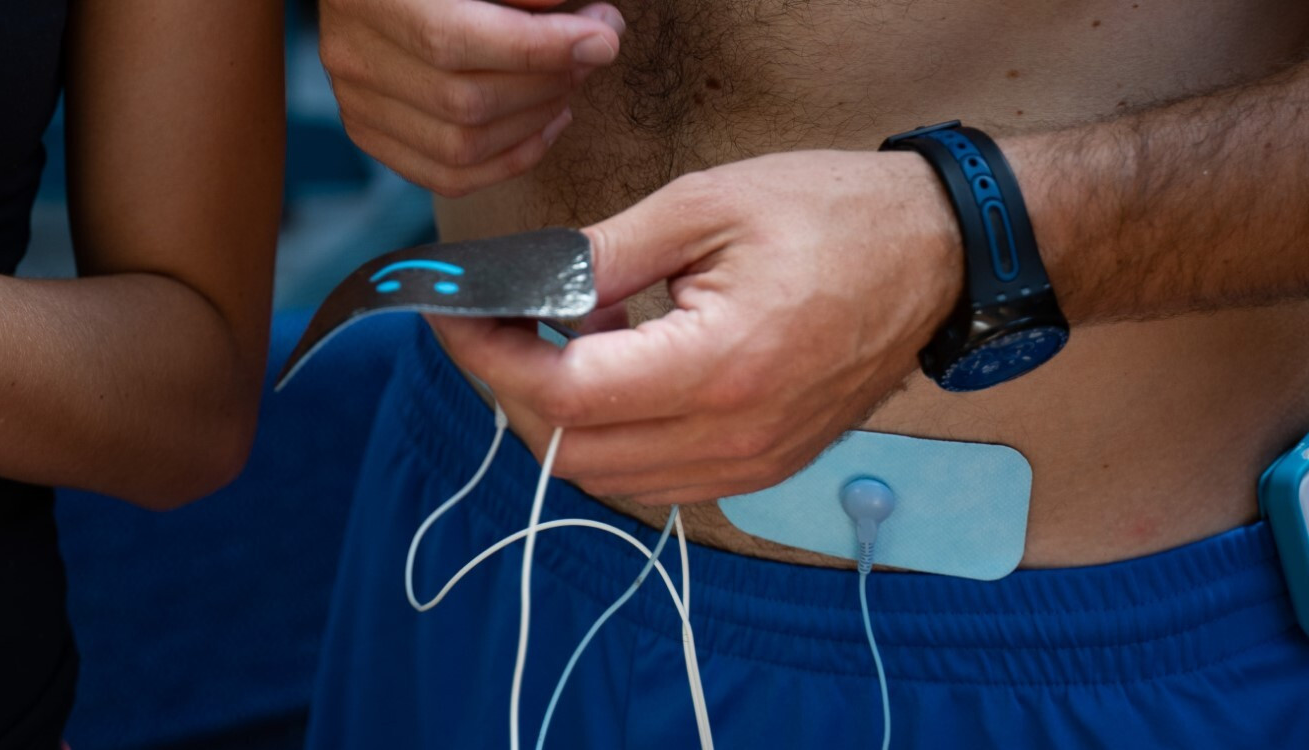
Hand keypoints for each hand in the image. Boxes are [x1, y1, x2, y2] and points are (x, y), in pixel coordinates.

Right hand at [320, 0, 623, 196]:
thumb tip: (574, 23)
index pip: (455, 41)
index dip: (539, 48)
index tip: (603, 36)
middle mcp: (351, 53)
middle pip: (463, 102)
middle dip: (548, 82)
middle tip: (595, 49)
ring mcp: (354, 99)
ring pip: (460, 148)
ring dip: (536, 120)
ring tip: (572, 79)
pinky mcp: (369, 129)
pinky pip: (447, 176)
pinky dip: (510, 159)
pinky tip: (547, 122)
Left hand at [432, 150, 964, 504]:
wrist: (939, 255)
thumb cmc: (833, 216)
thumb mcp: (703, 208)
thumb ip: (599, 258)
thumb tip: (518, 288)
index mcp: (721, 366)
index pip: (566, 394)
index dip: (491, 358)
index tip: (455, 315)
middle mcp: (735, 435)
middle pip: (571, 452)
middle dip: (511, 388)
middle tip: (492, 322)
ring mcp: (751, 463)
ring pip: (605, 476)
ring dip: (559, 415)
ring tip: (564, 334)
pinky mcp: (760, 468)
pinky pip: (652, 476)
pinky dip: (609, 432)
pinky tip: (617, 366)